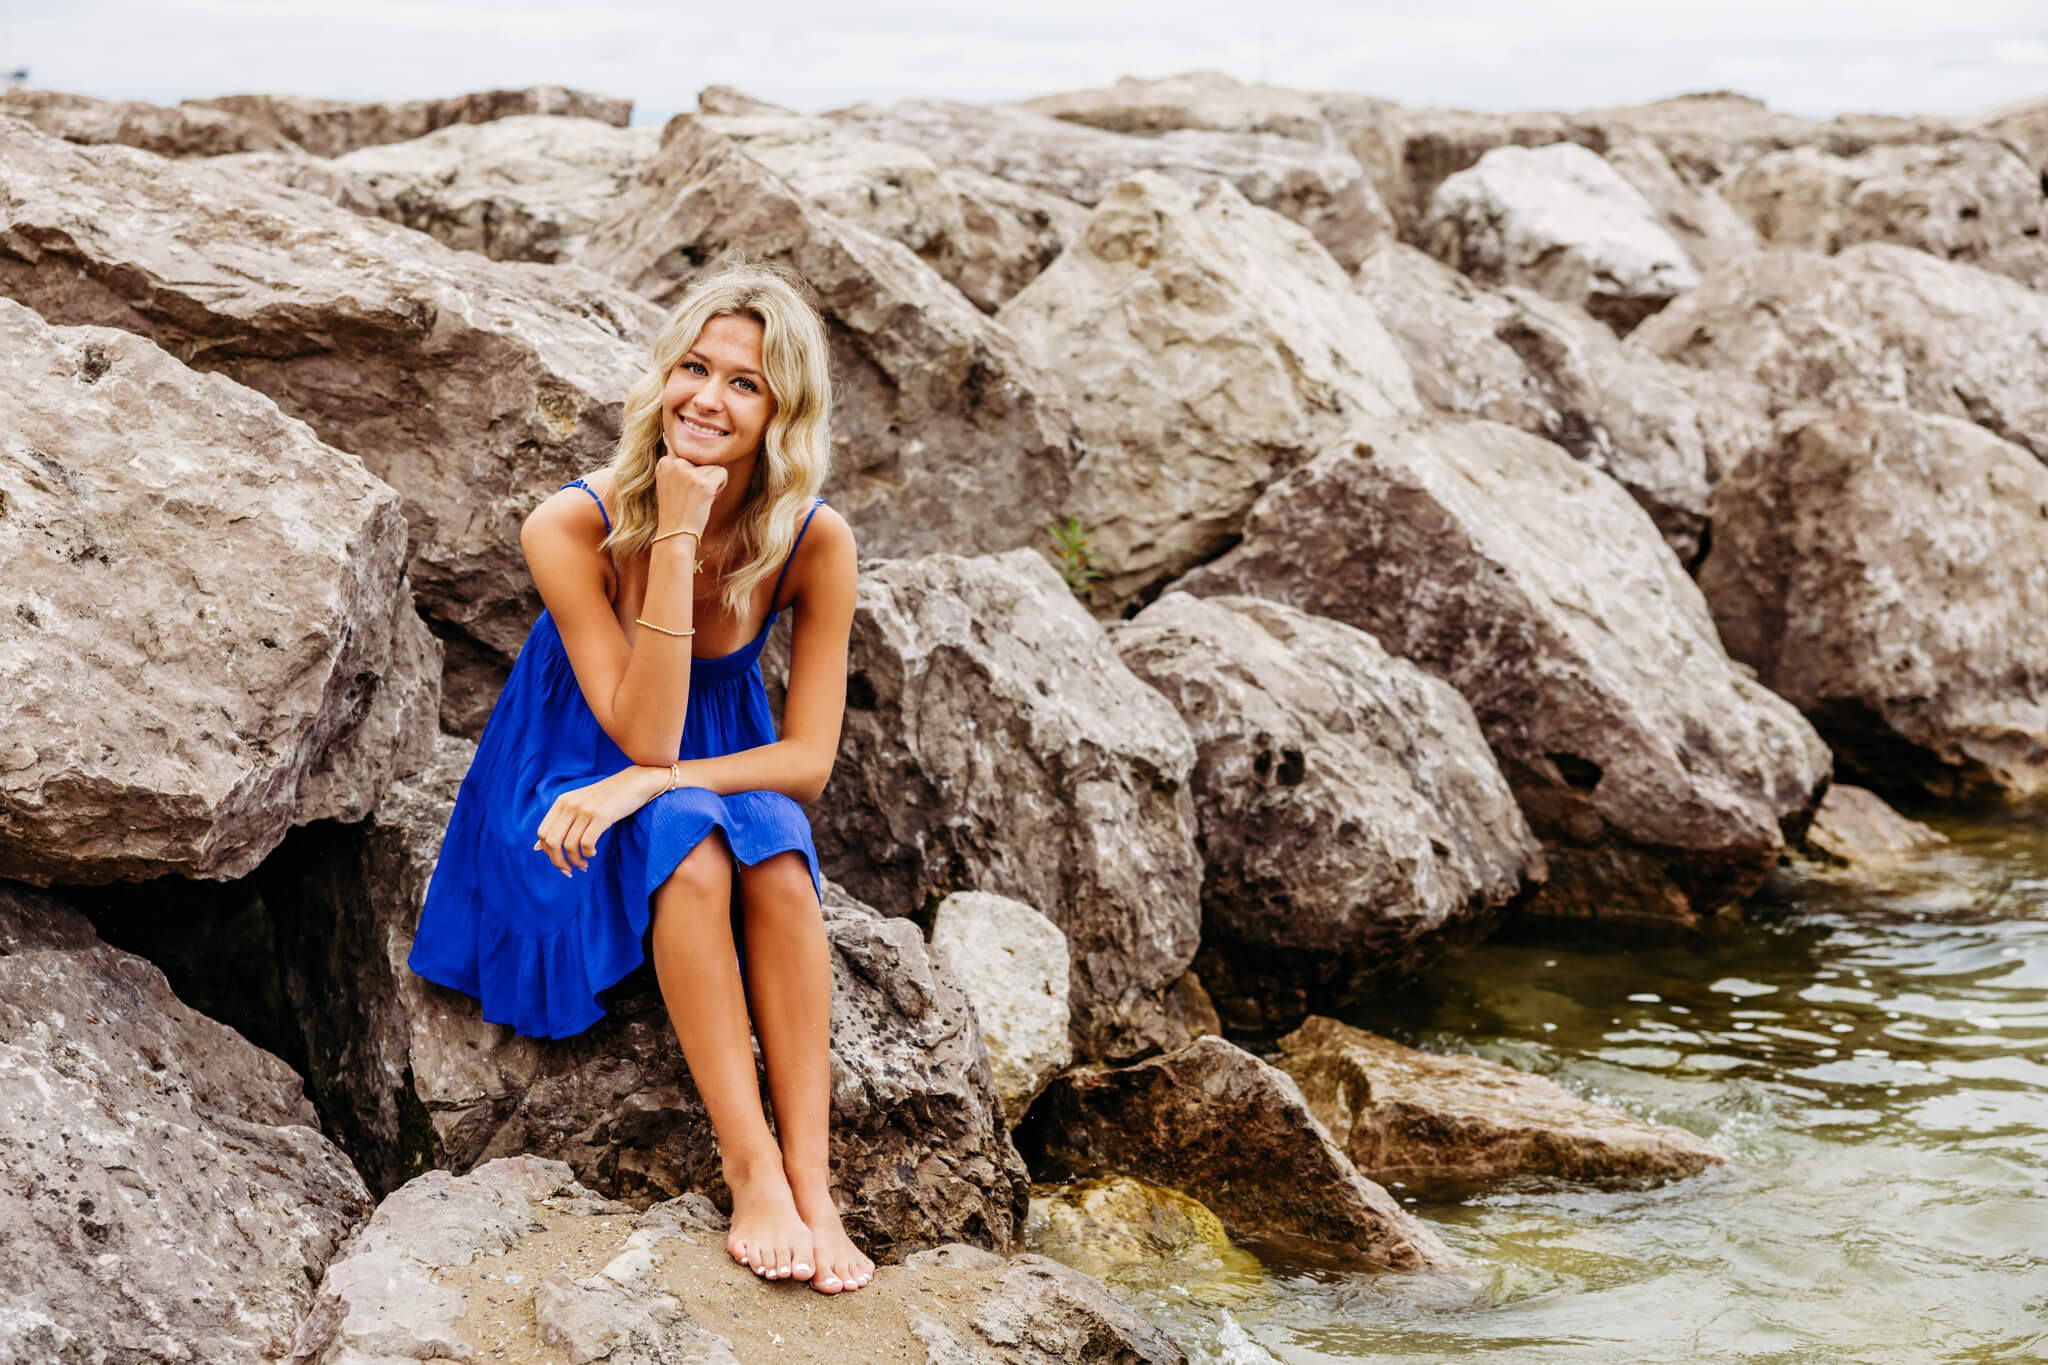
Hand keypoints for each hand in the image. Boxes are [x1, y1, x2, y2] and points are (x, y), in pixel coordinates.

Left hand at [533, 768, 663, 875]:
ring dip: (577, 861)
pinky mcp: (602, 816)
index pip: (543, 833)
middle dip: (558, 862)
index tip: (561, 862)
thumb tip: (537, 848)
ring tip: (584, 864)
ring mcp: (586, 809)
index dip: (548, 853)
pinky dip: (588, 853)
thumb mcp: (580, 805)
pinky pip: (587, 843)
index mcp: (562, 802)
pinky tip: (593, 852)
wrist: (635, 782)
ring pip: (570, 846)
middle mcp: (570, 804)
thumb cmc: (608, 797)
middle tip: (570, 871)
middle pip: (552, 842)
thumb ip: (560, 823)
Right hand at [654, 450, 726, 540]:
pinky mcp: (703, 483)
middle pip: (703, 459)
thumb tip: (669, 437)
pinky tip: (706, 499)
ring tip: (697, 498)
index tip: (682, 490)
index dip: (691, 473)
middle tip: (690, 496)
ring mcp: (688, 472)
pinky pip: (722, 474)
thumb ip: (674, 463)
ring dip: (711, 482)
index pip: (688, 453)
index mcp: (664, 462)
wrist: (675, 534)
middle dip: (702, 477)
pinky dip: (720, 487)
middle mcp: (674, 463)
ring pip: (714, 466)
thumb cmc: (676, 510)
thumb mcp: (668, 482)